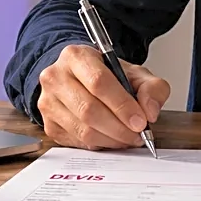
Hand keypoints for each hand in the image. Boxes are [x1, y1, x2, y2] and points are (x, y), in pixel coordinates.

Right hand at [37, 43, 170, 149]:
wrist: (81, 79)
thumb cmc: (107, 75)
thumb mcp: (135, 73)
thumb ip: (152, 88)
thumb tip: (150, 112)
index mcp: (76, 56)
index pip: (99, 82)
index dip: (122, 105)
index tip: (141, 121)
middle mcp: (56, 77)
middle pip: (89, 110)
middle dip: (119, 128)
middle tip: (138, 134)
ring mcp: (48, 102)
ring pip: (82, 130)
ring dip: (111, 140)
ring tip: (128, 138)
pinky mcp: (49, 125)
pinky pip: (77, 142)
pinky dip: (100, 145)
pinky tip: (111, 138)